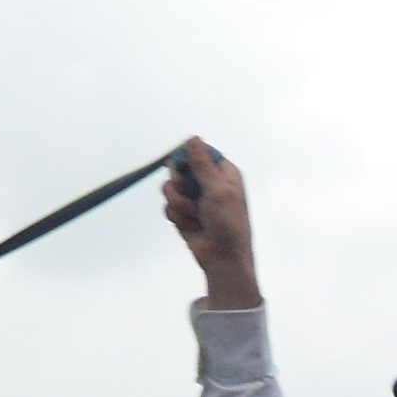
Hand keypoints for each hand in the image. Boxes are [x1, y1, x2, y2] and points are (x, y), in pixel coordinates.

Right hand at [160, 135, 259, 308]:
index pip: (197, 152)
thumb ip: (202, 164)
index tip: (185, 169)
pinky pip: (168, 206)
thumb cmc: (229, 225)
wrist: (222, 259)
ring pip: (169, 188)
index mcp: (224, 173)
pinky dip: (177, 216)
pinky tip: (191, 226)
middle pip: (178, 168)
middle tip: (192, 195)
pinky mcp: (184, 213)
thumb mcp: (217, 190)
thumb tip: (193, 138)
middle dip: (180, 184)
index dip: (187, 160)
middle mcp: (209, 182)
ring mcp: (195, 198)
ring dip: (179, 203)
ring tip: (195, 216)